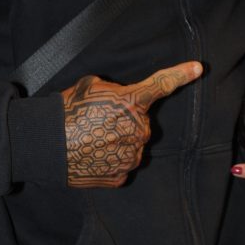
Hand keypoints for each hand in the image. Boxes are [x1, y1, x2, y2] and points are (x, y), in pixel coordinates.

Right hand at [62, 61, 202, 187]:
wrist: (46, 145)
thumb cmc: (66, 111)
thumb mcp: (90, 85)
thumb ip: (114, 90)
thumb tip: (120, 98)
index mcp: (131, 102)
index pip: (162, 84)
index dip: (181, 75)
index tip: (198, 68)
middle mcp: (138, 130)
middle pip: (141, 123)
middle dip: (124, 120)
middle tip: (98, 121)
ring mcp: (131, 156)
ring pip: (132, 145)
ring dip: (118, 142)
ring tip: (92, 139)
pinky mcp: (120, 175)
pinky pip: (122, 164)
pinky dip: (110, 160)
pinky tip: (93, 155)